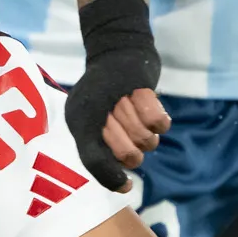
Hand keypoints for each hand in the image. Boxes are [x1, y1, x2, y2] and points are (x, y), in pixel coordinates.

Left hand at [63, 0, 166, 189]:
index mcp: (79, 121)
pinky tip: (150, 108)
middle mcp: (93, 111)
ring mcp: (117, 99)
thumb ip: (97, 151)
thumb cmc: (104, 92)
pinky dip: (159, 119)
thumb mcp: (89, 119)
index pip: (94, 160)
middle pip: (126, 154)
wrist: (118, 50)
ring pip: (145, 140)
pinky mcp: (140, 86)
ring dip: (147, 133)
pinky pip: (159, 122)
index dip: (112, 178)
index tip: (126, 186)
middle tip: (129, 134)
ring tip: (135, 114)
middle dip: (133, 151)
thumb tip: (120, 186)